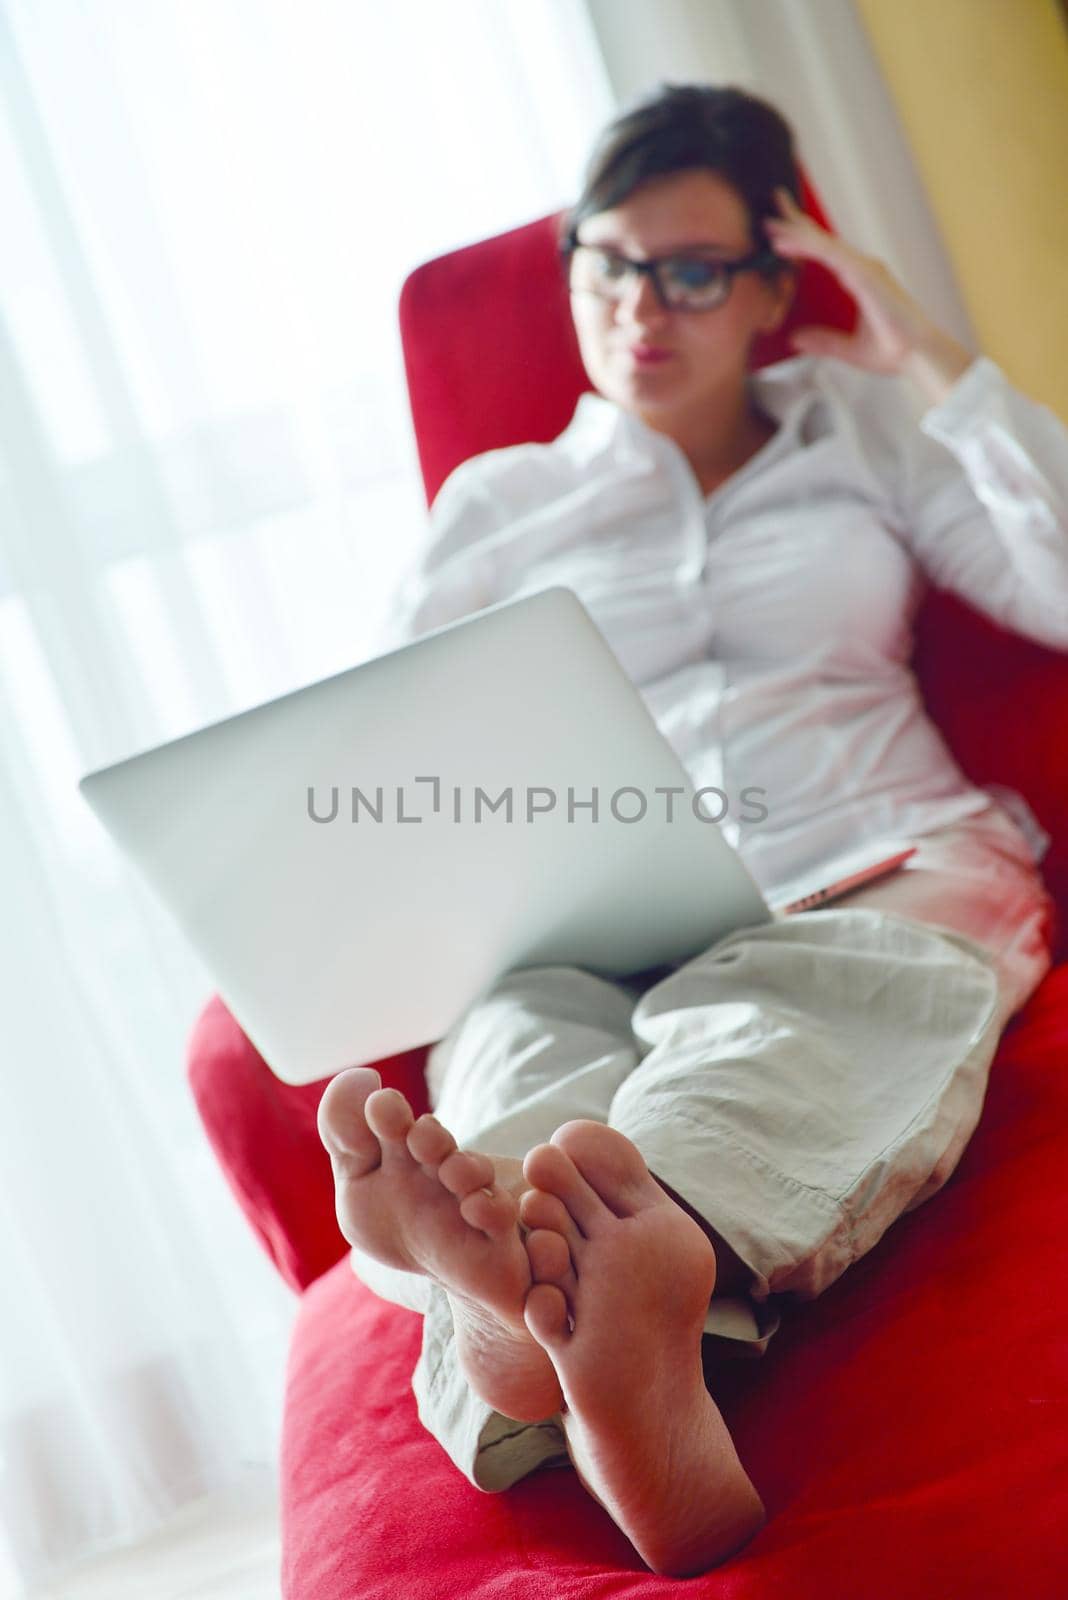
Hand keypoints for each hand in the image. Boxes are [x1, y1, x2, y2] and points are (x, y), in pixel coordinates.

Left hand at [764, 188, 972, 402]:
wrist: (919, 355)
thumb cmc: (896, 350)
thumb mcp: (849, 349)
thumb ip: (823, 342)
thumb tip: (796, 340)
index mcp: (860, 279)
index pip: (826, 252)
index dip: (803, 239)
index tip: (778, 231)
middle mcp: (862, 268)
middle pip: (823, 240)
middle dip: (796, 223)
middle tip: (772, 206)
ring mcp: (864, 268)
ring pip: (823, 243)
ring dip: (796, 232)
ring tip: (770, 224)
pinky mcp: (864, 275)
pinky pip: (829, 255)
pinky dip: (806, 247)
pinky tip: (784, 244)